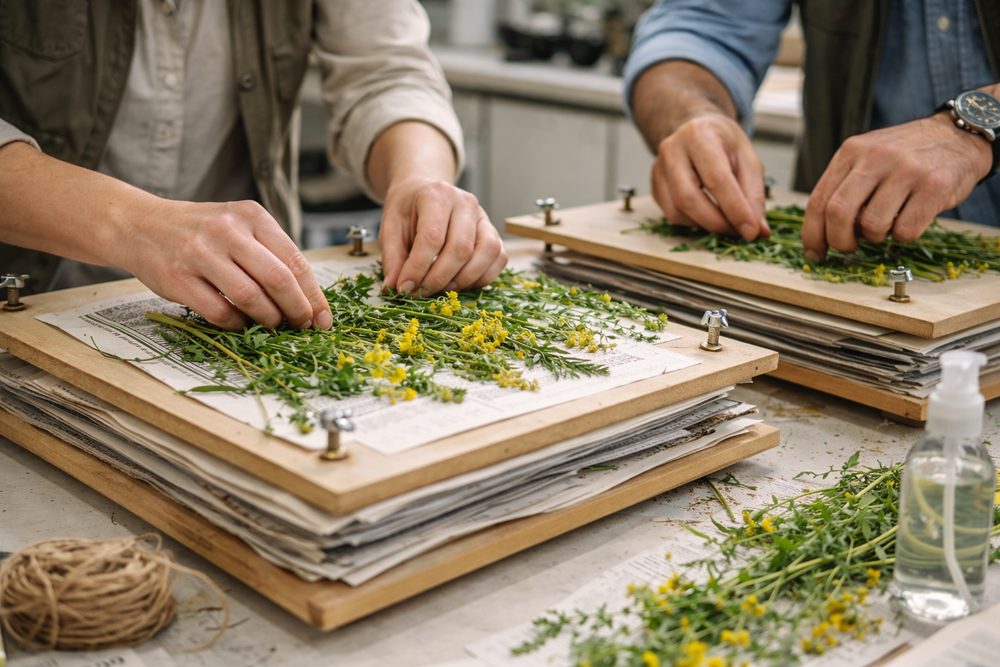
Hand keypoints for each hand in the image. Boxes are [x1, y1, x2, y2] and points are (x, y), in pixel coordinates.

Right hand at [115, 199, 332, 330]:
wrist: (140, 225)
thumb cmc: (201, 231)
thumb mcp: (240, 226)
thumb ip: (272, 253)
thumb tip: (309, 299)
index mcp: (251, 216)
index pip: (295, 261)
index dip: (314, 295)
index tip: (323, 318)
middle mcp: (228, 231)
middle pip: (279, 280)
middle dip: (298, 311)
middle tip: (303, 327)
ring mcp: (201, 254)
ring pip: (252, 298)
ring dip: (269, 320)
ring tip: (273, 326)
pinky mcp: (179, 279)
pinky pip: (220, 312)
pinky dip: (237, 324)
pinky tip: (241, 323)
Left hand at [379, 178, 506, 296]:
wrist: (423, 192)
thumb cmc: (407, 210)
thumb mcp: (390, 228)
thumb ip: (393, 258)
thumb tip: (394, 287)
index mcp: (436, 195)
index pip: (432, 237)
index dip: (418, 268)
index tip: (405, 288)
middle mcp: (465, 203)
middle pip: (461, 248)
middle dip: (439, 278)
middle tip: (420, 293)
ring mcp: (484, 217)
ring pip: (487, 253)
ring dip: (463, 280)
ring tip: (441, 289)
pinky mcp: (493, 232)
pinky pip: (498, 258)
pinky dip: (481, 277)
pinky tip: (460, 282)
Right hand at [652, 112, 769, 239]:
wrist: (698, 131)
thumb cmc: (723, 143)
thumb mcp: (748, 159)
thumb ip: (754, 194)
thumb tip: (758, 230)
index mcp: (699, 135)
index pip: (716, 179)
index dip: (734, 209)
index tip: (751, 231)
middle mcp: (672, 150)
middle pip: (688, 198)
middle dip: (716, 222)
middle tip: (738, 231)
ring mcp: (658, 170)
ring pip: (676, 211)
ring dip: (705, 225)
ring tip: (726, 221)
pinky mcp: (654, 187)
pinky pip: (672, 214)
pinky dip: (693, 222)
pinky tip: (708, 214)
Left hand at [802, 113, 992, 260]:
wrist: (958, 134)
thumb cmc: (905, 156)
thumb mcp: (867, 158)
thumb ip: (843, 187)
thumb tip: (821, 233)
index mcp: (851, 151)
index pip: (818, 200)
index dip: (812, 234)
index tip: (814, 253)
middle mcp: (876, 157)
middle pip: (838, 214)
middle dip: (839, 241)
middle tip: (849, 247)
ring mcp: (906, 170)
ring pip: (872, 226)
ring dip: (876, 237)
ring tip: (887, 224)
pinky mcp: (934, 186)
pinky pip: (905, 231)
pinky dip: (904, 236)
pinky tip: (910, 219)